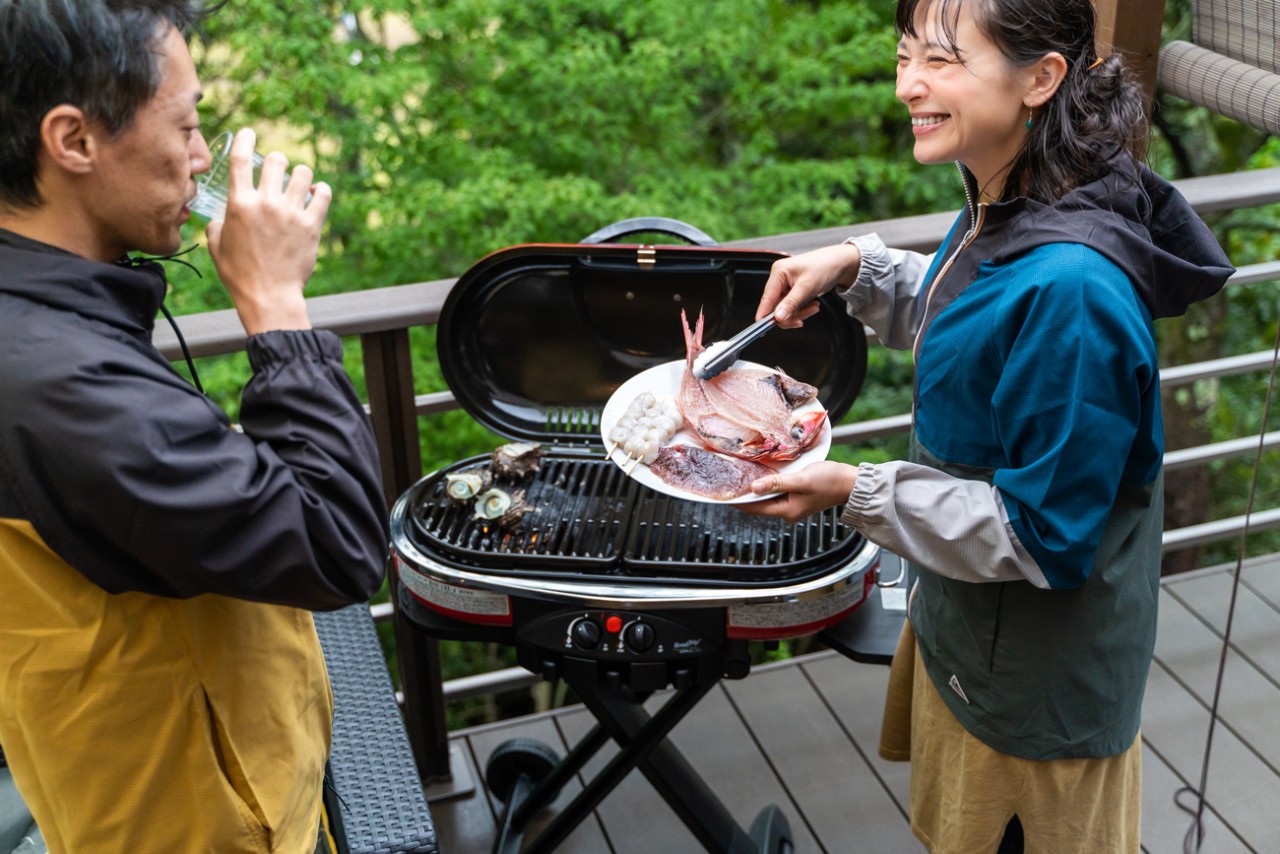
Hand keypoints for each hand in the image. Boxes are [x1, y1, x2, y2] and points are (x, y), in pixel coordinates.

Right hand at [205, 128, 332, 334]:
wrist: (268, 296)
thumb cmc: (239, 274)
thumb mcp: (216, 247)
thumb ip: (215, 225)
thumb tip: (218, 218)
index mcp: (239, 204)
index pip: (241, 159)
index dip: (246, 139)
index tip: (251, 133)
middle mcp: (266, 203)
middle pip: (276, 161)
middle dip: (277, 161)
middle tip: (278, 170)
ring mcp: (291, 213)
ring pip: (303, 173)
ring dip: (301, 175)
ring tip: (300, 184)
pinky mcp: (312, 225)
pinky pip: (324, 194)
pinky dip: (322, 190)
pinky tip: (317, 193)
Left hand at [736, 460, 858, 523]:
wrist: (851, 483)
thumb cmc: (830, 481)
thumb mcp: (801, 480)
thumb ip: (777, 483)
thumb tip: (753, 488)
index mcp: (787, 511)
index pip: (754, 508)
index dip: (737, 501)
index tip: (722, 493)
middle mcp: (787, 511)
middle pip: (758, 504)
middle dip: (744, 494)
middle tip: (728, 481)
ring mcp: (792, 504)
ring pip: (767, 497)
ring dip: (755, 488)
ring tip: (739, 477)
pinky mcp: (796, 496)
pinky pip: (776, 491)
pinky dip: (767, 484)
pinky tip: (760, 475)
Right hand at [755, 242, 862, 328]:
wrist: (840, 263)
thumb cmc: (825, 266)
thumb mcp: (807, 287)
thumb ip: (791, 303)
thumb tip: (778, 317)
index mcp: (778, 272)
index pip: (767, 297)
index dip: (764, 314)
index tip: (762, 329)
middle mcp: (779, 278)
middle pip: (776, 306)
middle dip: (790, 315)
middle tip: (802, 320)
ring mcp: (786, 285)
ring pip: (785, 309)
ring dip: (800, 313)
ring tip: (814, 308)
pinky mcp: (792, 291)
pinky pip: (792, 307)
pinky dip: (803, 310)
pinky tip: (813, 305)